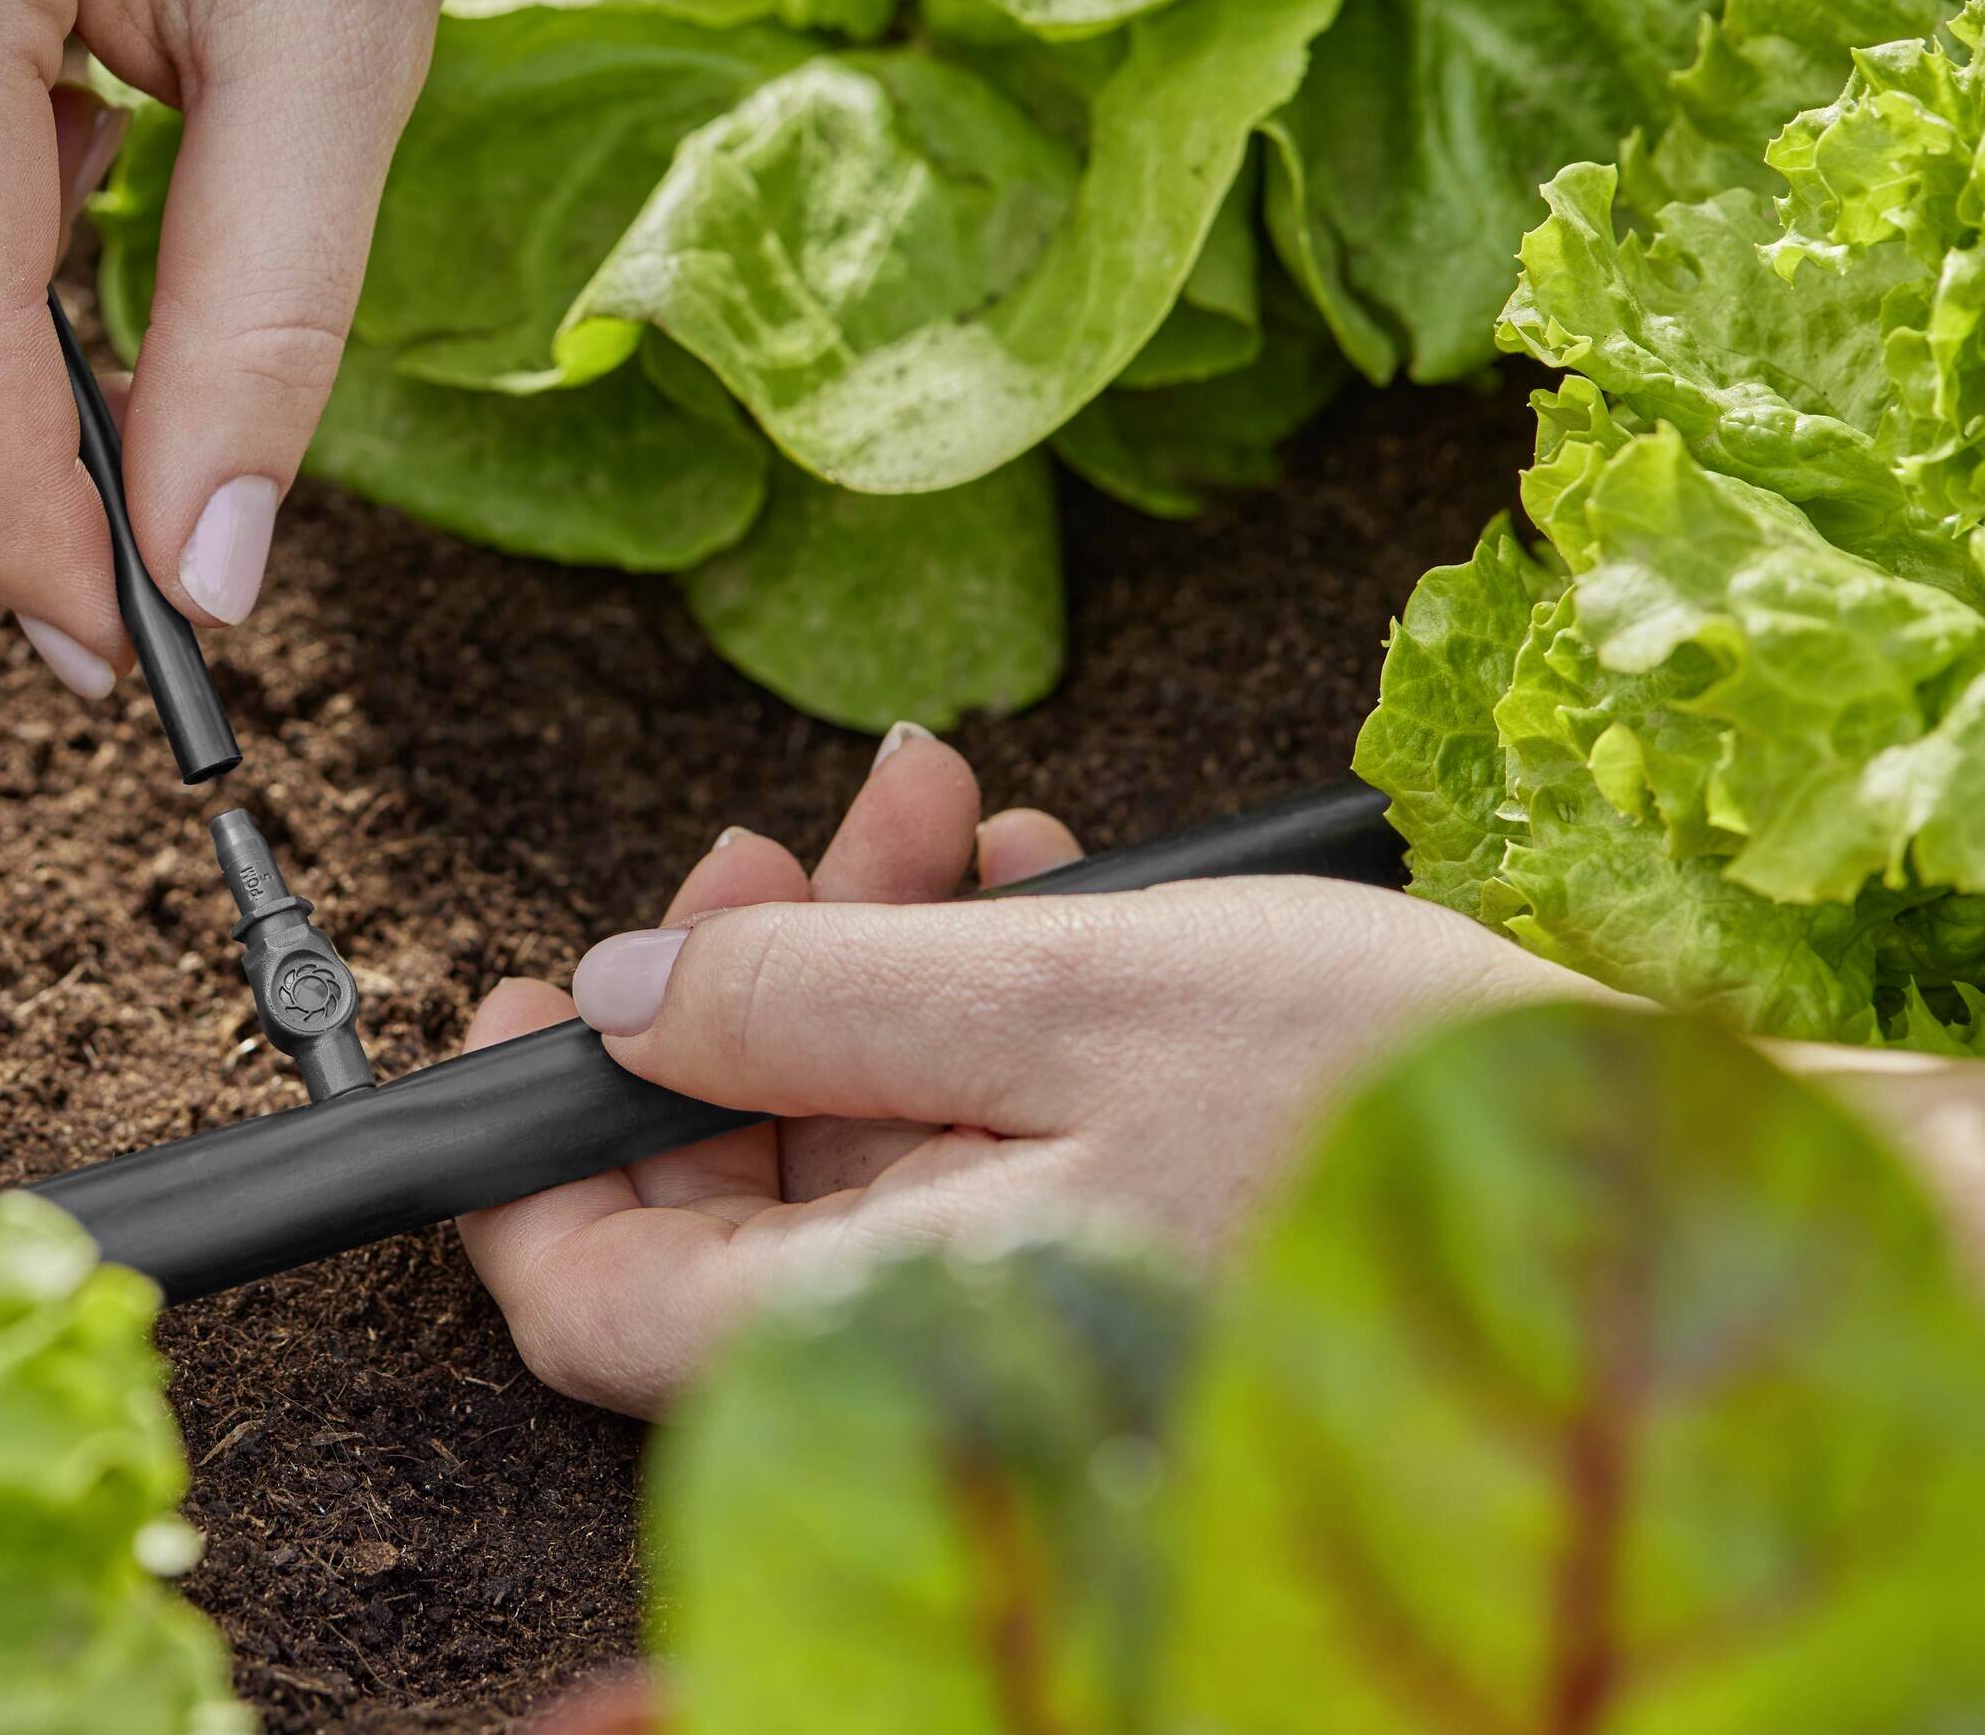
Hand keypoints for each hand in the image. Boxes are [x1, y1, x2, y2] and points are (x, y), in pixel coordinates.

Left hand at [456, 730, 1600, 1417]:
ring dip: (865, 953)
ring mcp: (1025, 1304)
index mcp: (892, 1325)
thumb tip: (612, 1003)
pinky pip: (973, 1134)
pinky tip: (1023, 881)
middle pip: (727, 1183)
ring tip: (933, 815)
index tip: (514, 1007)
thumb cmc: (1376, 1096)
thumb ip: (810, 1005)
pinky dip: (973, 997)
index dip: (521, 1159)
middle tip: (787, 836)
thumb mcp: (1063, 994)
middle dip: (737, 978)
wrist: (1648, 1169)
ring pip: (855, 1133)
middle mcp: (942, 1347)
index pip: (596, 1305)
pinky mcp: (1102, 1250)